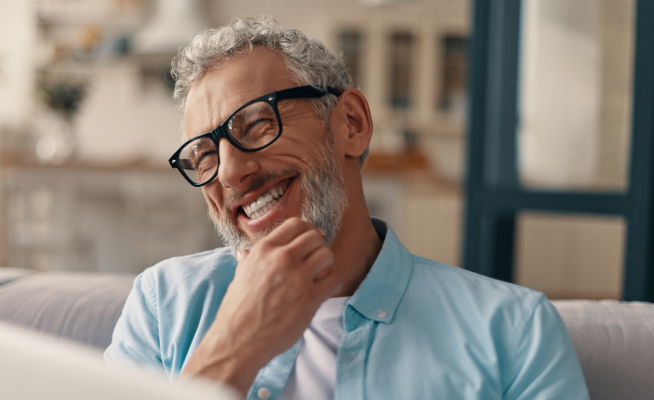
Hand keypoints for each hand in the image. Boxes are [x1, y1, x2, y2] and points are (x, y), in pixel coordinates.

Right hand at [181, 218, 340, 396]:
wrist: (238, 340)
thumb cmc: (237, 310)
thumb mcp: (240, 277)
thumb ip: (248, 261)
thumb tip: (244, 252)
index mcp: (264, 250)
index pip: (296, 224)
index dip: (307, 231)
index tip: (310, 241)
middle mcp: (282, 258)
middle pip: (315, 237)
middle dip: (318, 247)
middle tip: (315, 261)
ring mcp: (297, 278)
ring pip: (327, 255)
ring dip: (327, 265)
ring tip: (319, 276)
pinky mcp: (309, 298)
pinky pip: (334, 280)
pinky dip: (331, 285)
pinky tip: (321, 292)